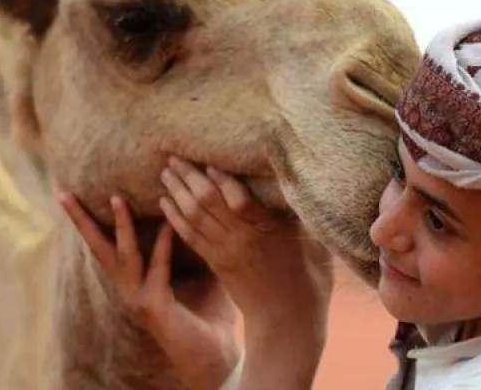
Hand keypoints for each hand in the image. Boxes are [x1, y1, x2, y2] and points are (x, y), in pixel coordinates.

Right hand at [57, 190, 238, 389]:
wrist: (218, 359)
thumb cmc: (210, 318)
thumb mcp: (201, 272)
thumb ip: (193, 244)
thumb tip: (200, 209)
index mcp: (136, 281)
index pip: (109, 245)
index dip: (95, 221)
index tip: (79, 194)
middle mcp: (131, 289)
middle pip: (100, 248)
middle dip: (82, 220)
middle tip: (64, 193)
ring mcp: (139, 299)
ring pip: (123, 255)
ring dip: (121, 226)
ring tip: (116, 198)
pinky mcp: (155, 306)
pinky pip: (157, 268)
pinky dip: (164, 245)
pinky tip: (170, 223)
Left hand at [159, 157, 333, 337]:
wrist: (286, 322)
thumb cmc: (309, 282)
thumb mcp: (315, 244)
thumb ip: (302, 216)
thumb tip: (303, 185)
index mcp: (268, 232)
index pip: (240, 200)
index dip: (222, 180)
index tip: (209, 161)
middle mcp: (241, 239)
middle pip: (208, 203)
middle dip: (189, 178)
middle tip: (174, 156)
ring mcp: (225, 252)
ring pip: (194, 216)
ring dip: (177, 192)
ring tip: (166, 172)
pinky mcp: (216, 263)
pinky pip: (189, 236)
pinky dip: (175, 217)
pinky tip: (165, 202)